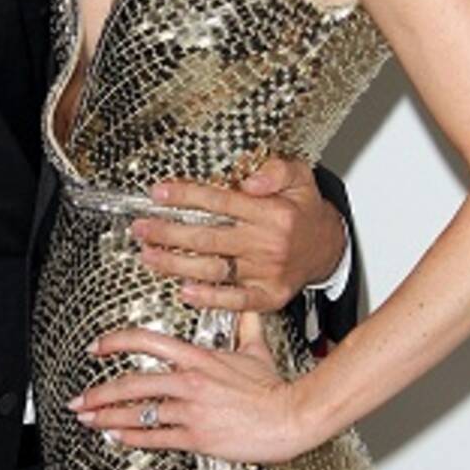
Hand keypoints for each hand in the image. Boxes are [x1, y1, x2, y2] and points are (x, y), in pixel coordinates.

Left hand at [69, 316, 322, 463]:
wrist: (291, 416)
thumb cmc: (274, 387)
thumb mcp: (256, 348)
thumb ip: (244, 325)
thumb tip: (244, 305)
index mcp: (198, 357)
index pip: (147, 341)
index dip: (116, 342)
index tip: (97, 347)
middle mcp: (189, 381)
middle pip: (132, 383)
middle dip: (100, 392)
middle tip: (80, 398)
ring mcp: (191, 410)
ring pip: (139, 413)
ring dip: (108, 417)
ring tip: (88, 419)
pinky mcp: (197, 437)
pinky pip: (156, 438)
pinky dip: (132, 439)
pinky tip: (117, 438)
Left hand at [131, 155, 345, 312]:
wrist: (328, 247)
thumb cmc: (305, 211)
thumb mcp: (300, 176)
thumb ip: (276, 169)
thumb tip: (250, 179)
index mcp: (273, 212)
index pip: (220, 201)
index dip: (186, 196)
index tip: (159, 193)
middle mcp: (268, 243)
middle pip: (209, 237)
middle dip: (169, 232)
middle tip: (142, 228)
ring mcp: (267, 272)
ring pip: (214, 268)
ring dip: (176, 264)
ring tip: (149, 256)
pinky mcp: (269, 295)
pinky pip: (236, 299)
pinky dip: (210, 298)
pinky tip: (185, 291)